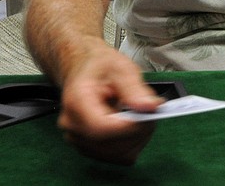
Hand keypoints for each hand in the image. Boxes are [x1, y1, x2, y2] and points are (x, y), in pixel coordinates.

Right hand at [57, 39, 162, 164]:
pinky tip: (132, 125)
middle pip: (111, 145)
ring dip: (137, 138)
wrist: (84, 69)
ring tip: (141, 115)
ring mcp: (78, 139)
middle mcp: (73, 125)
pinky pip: (116, 157)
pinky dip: (131, 144)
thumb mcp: (120, 67)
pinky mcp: (88, 148)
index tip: (150, 113)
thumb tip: (149, 107)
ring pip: (117, 155)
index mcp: (77, 101)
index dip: (130, 126)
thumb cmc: (100, 66)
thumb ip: (134, 88)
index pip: (102, 128)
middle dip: (138, 131)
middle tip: (152, 110)